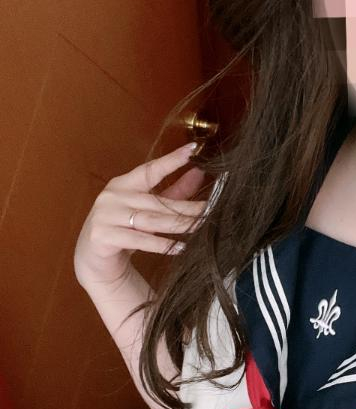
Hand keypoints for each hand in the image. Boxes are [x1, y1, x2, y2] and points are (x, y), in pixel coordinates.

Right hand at [74, 143, 206, 287]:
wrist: (93, 258)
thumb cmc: (124, 231)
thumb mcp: (148, 210)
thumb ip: (172, 193)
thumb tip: (198, 173)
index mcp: (123, 185)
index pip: (150, 169)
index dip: (171, 160)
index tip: (192, 150)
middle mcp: (112, 197)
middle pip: (156, 201)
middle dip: (186, 207)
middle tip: (209, 209)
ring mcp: (106, 215)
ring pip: (150, 220)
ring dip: (178, 225)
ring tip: (199, 227)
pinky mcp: (103, 236)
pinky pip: (138, 240)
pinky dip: (161, 245)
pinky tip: (179, 248)